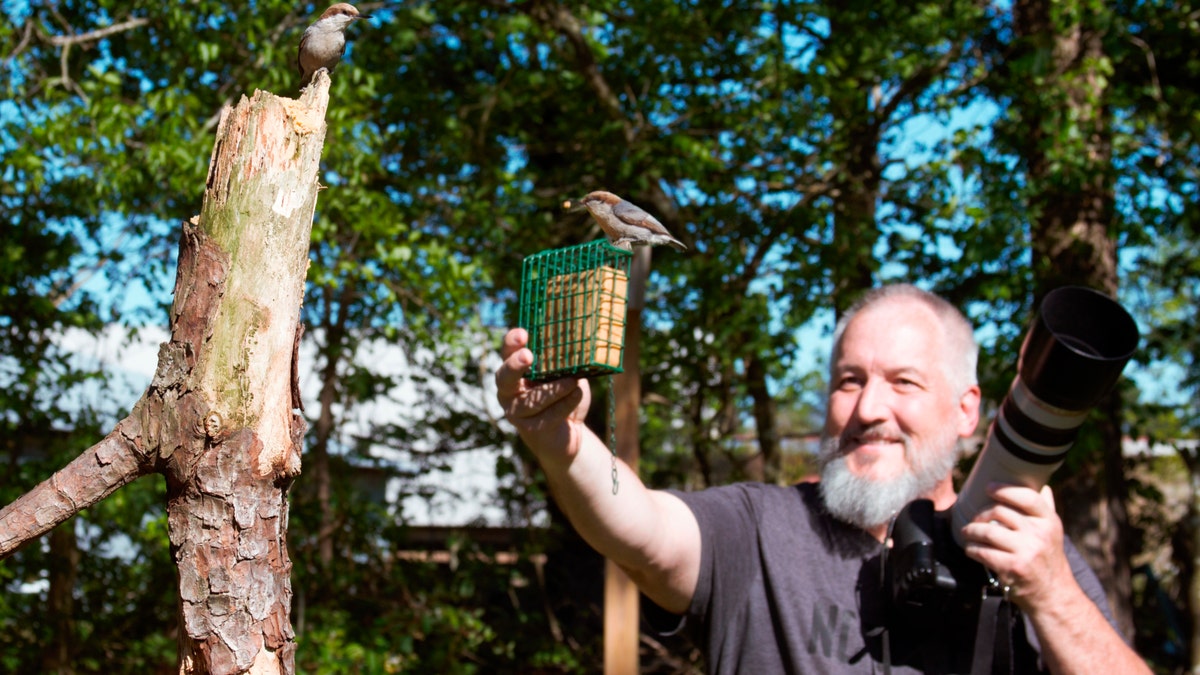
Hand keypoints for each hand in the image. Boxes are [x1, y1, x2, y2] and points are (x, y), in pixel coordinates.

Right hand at [495, 328, 590, 458]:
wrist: (569, 431)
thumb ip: (563, 361)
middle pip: (504, 376)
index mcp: (515, 371)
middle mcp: (509, 391)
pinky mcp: (531, 430)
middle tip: (528, 355)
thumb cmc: (564, 395)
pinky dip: (565, 404)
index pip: (507, 352)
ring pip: (532, 400)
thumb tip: (574, 343)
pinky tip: (577, 394)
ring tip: (572, 381)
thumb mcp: (564, 373)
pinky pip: (548, 415)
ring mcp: (517, 412)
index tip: (523, 333)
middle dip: (515, 365)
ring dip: (553, 389)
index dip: (512, 342)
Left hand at [958, 483, 1072, 611]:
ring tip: (967, 532)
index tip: (988, 487)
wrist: (1053, 595)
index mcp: (1049, 522)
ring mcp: (1026, 551)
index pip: (1027, 496)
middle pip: (999, 512)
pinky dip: (971, 549)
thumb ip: (1046, 509)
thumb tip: (1042, 485)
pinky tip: (971, 549)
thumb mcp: (1053, 533)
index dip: (1004, 489)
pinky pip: (982, 551)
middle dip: (980, 514)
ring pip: (987, 531)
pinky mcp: (1012, 567)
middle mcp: (1039, 534)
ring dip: (971, 531)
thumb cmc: (1048, 559)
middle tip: (974, 520)